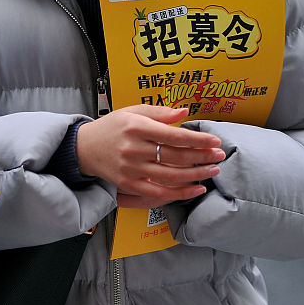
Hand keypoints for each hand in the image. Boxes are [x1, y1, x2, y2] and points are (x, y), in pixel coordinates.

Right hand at [76, 105, 223, 207]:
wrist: (84, 147)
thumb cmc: (112, 127)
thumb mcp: (132, 111)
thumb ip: (159, 112)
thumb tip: (185, 112)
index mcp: (136, 127)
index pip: (174, 135)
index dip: (197, 139)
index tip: (214, 140)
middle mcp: (134, 148)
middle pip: (176, 156)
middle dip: (202, 156)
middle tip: (219, 155)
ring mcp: (131, 168)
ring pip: (171, 176)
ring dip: (196, 174)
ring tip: (213, 170)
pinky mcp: (129, 184)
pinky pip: (160, 192)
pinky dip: (181, 192)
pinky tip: (197, 188)